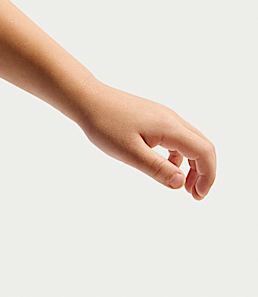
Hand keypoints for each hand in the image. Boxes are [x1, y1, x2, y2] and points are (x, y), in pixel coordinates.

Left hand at [75, 82, 215, 199]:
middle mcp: (173, 120)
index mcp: (171, 128)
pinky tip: (167, 167)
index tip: (199, 197)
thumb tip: (181, 183)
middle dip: (204, 172)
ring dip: (192, 164)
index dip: (208, 176)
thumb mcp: (130, 153)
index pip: (204, 152)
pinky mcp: (155, 118)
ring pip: (190, 142)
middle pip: (202, 146)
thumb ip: (157, 168)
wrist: (88, 99)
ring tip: (182, 185)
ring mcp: (164, 117)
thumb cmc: (105, 125)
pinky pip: (176, 138)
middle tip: (195, 196)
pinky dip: (178, 155)